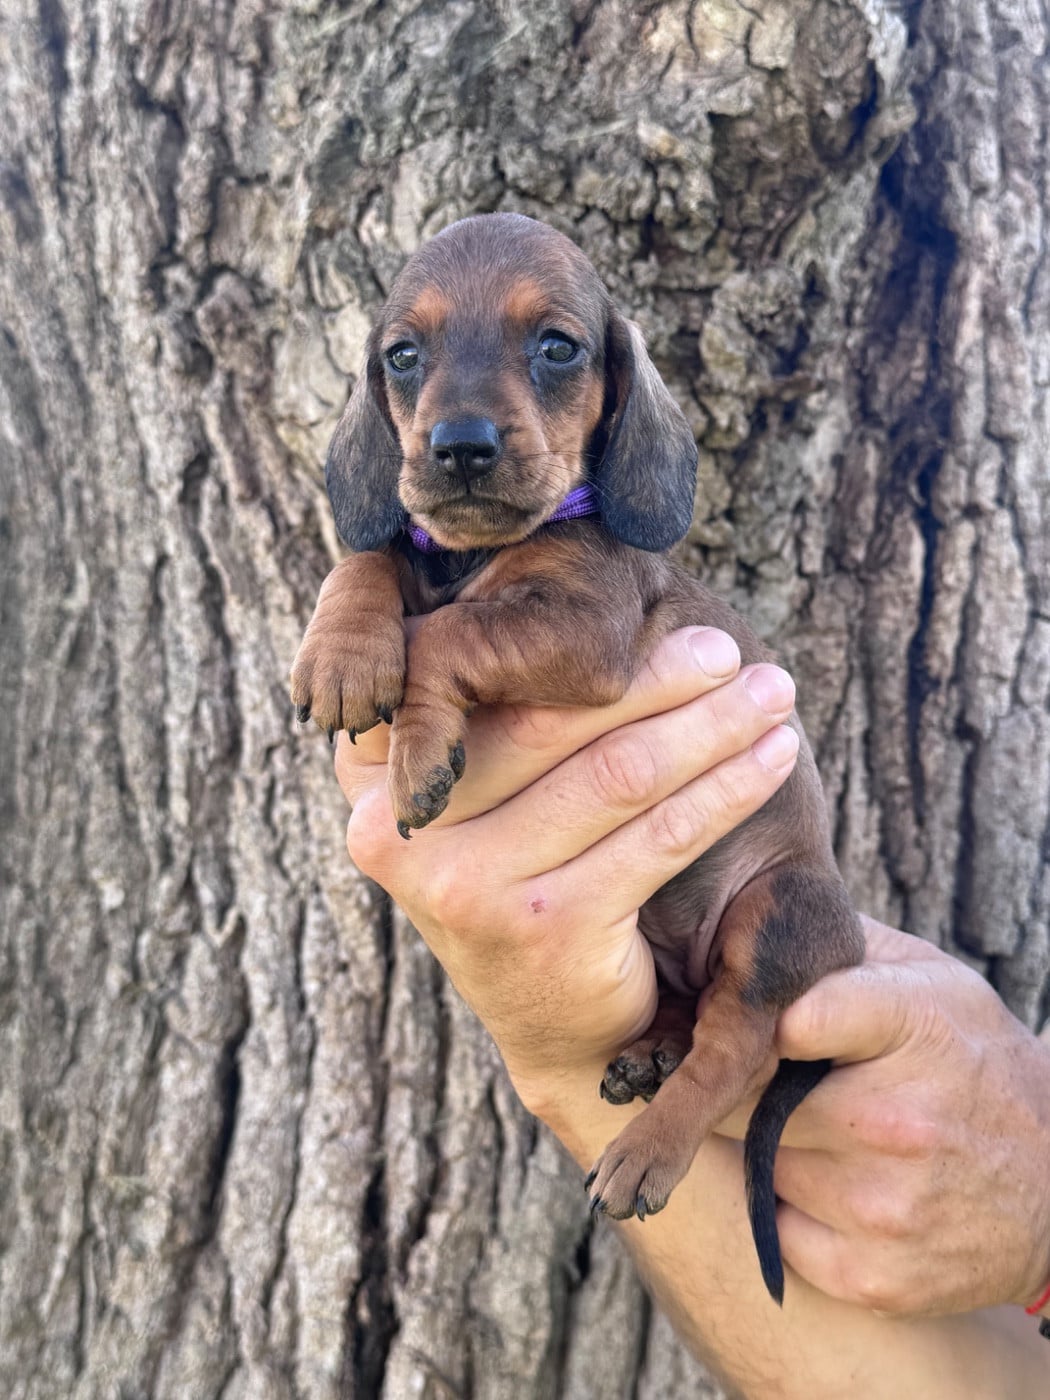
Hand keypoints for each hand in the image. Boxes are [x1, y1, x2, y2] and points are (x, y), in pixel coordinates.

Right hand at [334, 626, 799, 1113]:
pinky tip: (771, 759)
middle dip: (657, 676)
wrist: (557, 1026)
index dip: (547, 636)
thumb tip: (592, 598)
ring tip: (772, 692)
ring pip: (617, 772)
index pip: (458, 677)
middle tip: (728, 645)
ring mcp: (467, 883)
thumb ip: (497, 717)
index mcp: (373, 774)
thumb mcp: (486, 798)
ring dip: (710, 724)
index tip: (634, 605)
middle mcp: (400, 826)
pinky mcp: (547, 926)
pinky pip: (660, 834)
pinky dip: (727, 788)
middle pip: (550, 718)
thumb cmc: (527, 875)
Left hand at [760, 919, 1049, 1317]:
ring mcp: (884, 1204)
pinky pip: (776, 1227)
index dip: (761, 1015)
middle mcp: (896, 1119)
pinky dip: (791, 1206)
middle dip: (746, 1080)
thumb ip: (848, 947)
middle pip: (747, 1094)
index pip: (802, 1013)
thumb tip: (760, 910)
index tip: (749, 1016)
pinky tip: (834, 1184)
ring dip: (769, 1144)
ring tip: (815, 1127)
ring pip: (757, 1160)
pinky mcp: (873, 1275)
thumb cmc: (973, 1063)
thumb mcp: (933, 981)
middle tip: (763, 1074)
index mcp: (914, 1029)